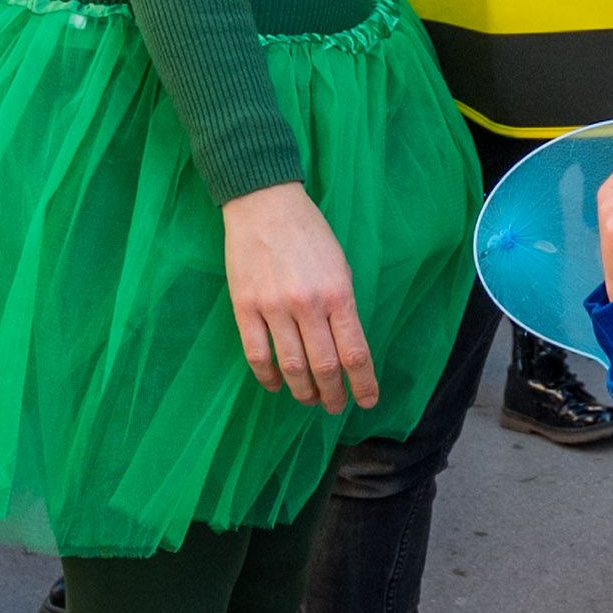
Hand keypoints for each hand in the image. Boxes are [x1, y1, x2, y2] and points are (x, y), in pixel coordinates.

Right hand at [221, 183, 376, 412]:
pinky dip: (268, 377)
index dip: (363, 384)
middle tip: (336, 407)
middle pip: (324, 367)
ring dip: (303, 392)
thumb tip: (345, 348)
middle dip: (333, 395)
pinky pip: (257, 354)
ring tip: (310, 400)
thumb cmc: (309, 233)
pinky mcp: (245, 306)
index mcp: (338, 293)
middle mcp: (308, 305)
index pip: (355, 353)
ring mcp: (274, 307)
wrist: (265, 204)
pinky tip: (276, 385)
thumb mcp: (340, 266)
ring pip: (291, 367)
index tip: (368, 401)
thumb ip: (343, 307)